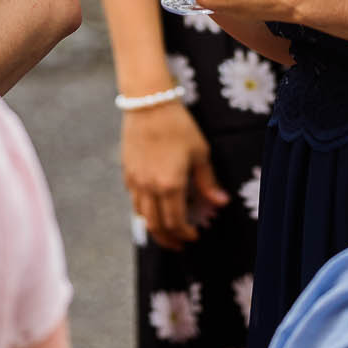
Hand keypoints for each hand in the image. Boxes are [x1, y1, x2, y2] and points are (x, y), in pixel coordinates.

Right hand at [122, 98, 228, 249]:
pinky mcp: (127, 172)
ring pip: (142, 216)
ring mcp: (135, 181)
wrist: (148, 103)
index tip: (194, 236)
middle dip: (169, 239)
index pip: (177, 222)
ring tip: (165, 232)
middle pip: (156, 226)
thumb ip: (208, 182)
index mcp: (170, 185)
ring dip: (155, 228)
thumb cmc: (179, 125)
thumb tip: (220, 203)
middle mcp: (150, 188)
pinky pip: (134, 200)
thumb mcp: (200, 153)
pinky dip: (143, 210)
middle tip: (179, 244)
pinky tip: (153, 208)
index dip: (186, 234)